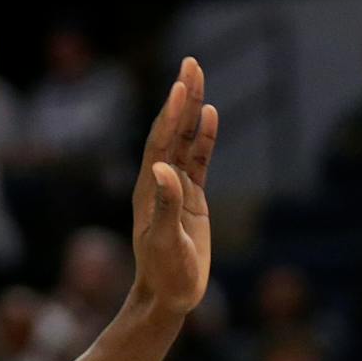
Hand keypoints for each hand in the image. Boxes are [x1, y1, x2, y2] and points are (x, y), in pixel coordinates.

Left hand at [132, 57, 217, 317]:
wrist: (168, 297)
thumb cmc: (166, 274)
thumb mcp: (166, 243)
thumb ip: (165, 206)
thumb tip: (163, 170)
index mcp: (149, 188)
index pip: (160, 143)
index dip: (170, 115)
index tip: (180, 87)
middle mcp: (159, 181)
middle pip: (172, 131)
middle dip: (182, 98)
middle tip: (191, 63)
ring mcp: (176, 187)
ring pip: (186, 140)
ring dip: (193, 110)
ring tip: (199, 76)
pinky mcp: (191, 198)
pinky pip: (199, 160)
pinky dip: (205, 138)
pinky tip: (212, 116)